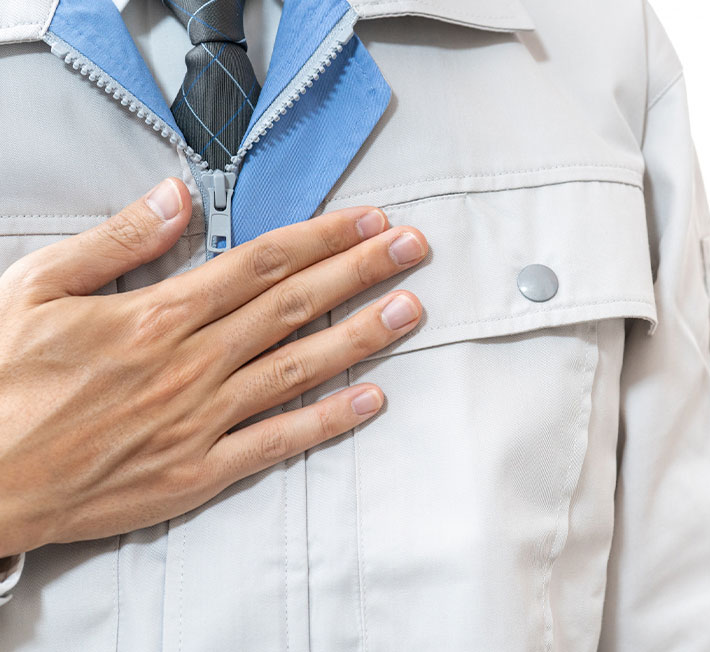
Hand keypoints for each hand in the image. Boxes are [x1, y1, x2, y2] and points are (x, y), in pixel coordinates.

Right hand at [0, 178, 426, 556]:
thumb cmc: (4, 380)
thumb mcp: (39, 288)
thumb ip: (116, 241)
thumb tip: (176, 197)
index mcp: (159, 315)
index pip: (262, 263)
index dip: (322, 238)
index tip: (367, 221)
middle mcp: (193, 363)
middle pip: (295, 306)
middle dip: (361, 272)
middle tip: (412, 248)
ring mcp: (202, 419)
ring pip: (299, 367)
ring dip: (362, 336)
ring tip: (410, 308)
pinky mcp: (201, 470)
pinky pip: (278, 441)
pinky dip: (328, 419)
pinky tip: (372, 398)